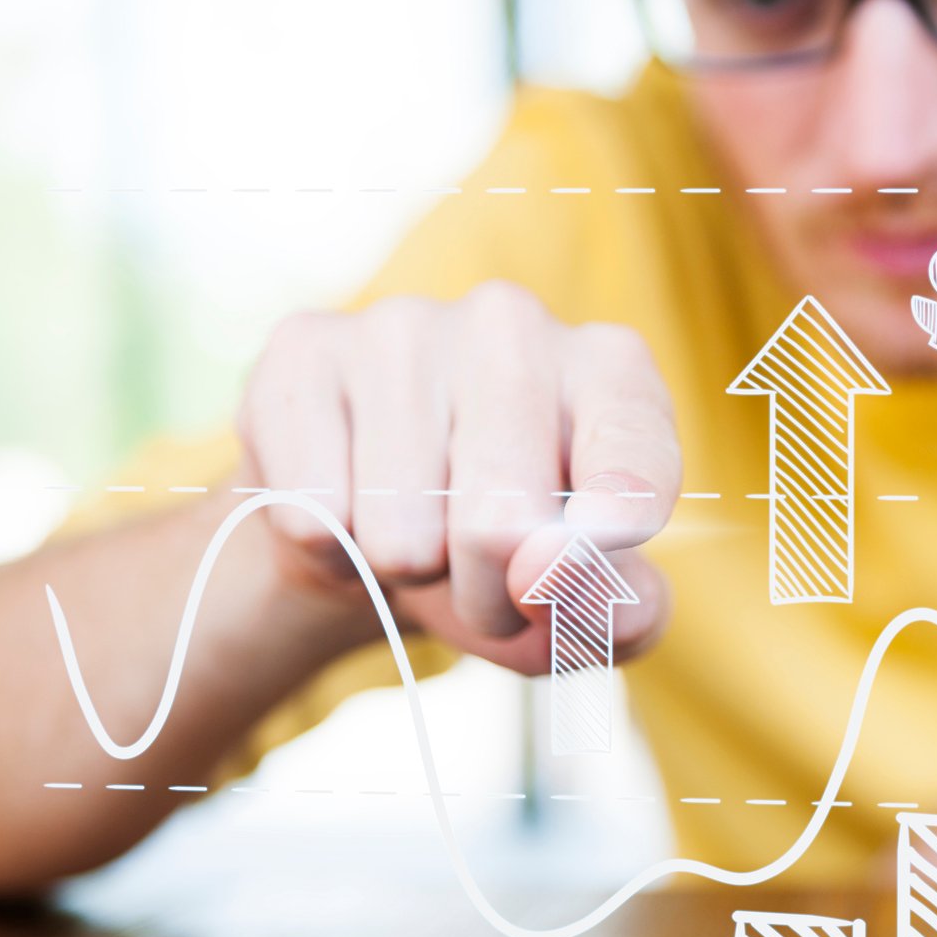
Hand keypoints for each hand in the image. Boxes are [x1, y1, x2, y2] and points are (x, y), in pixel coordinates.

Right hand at [235, 283, 679, 673]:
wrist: (376, 527)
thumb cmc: (507, 559)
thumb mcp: (581, 603)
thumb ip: (617, 613)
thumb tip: (568, 582)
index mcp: (611, 369)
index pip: (631, 442)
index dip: (620, 511)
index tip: (606, 541)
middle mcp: (512, 323)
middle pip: (502, 517)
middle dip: (491, 598)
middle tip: (488, 593)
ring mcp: (403, 326)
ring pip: (400, 529)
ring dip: (408, 575)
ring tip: (418, 540)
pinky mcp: (305, 351)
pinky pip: (313, 511)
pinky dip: (332, 550)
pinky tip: (350, 508)